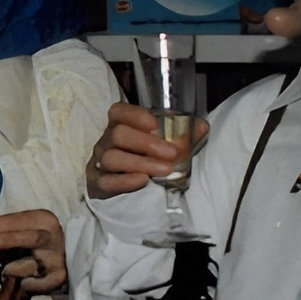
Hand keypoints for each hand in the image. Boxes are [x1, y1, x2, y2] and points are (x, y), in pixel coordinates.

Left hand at [0, 209, 67, 295]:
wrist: (65, 260)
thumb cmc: (32, 244)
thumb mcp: (20, 232)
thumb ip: (1, 233)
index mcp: (42, 219)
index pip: (16, 220)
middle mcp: (54, 236)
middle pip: (31, 238)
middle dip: (6, 240)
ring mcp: (58, 258)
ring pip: (34, 264)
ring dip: (15, 268)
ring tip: (5, 270)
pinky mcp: (60, 277)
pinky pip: (41, 284)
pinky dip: (30, 284)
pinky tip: (23, 284)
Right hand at [87, 103, 204, 198]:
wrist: (136, 187)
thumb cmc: (152, 157)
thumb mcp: (167, 142)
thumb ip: (183, 134)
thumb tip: (200, 127)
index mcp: (121, 125)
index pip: (118, 112)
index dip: (134, 115)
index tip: (155, 124)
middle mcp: (107, 141)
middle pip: (118, 135)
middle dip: (146, 143)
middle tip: (171, 153)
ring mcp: (101, 162)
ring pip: (112, 158)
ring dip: (140, 163)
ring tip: (165, 170)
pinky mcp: (100, 183)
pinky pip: (107, 181)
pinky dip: (124, 181)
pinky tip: (143, 180)